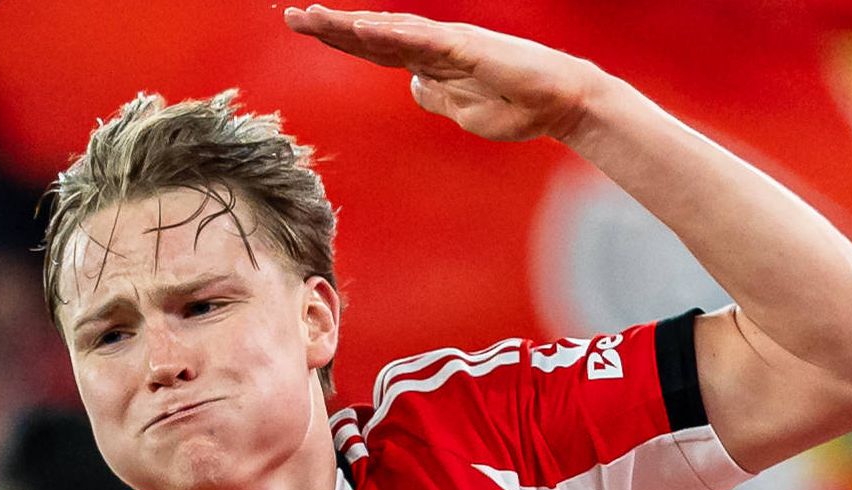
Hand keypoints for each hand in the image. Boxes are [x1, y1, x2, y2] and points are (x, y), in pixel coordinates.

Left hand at [284, 9, 612, 145]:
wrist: (560, 105)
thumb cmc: (516, 107)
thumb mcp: (462, 111)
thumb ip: (436, 96)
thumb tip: (414, 86)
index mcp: (429, 63)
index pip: (374, 48)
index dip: (339, 38)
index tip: (305, 27)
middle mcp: (434, 46)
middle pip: (373, 35)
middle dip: (331, 26)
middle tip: (291, 15)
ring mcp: (450, 45)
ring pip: (390, 32)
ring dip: (350, 25)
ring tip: (313, 16)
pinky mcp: (468, 50)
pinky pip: (422, 41)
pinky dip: (390, 34)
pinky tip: (361, 27)